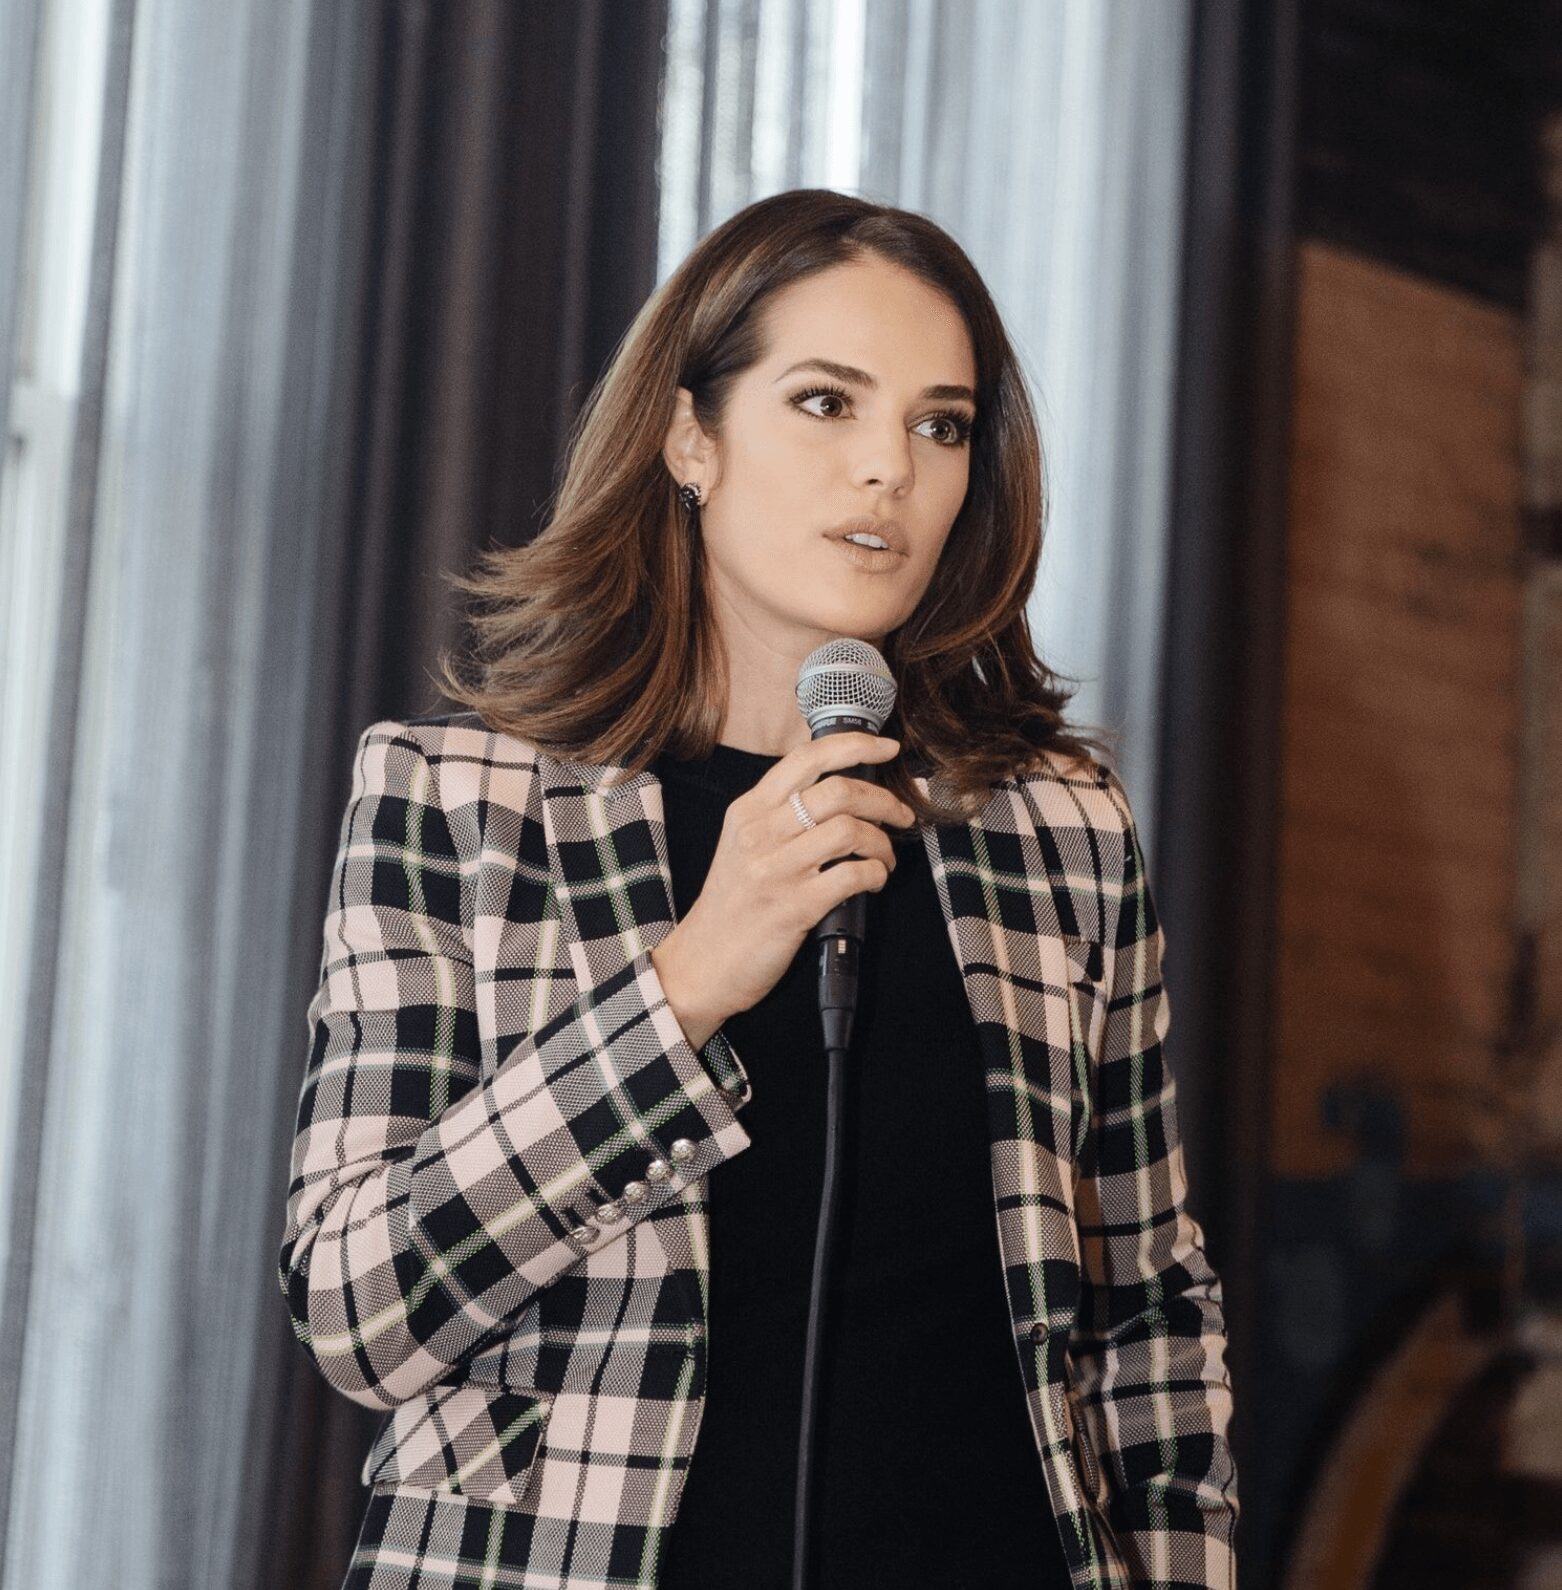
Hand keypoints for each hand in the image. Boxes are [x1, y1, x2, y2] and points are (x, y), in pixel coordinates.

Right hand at [652, 732, 914, 1048]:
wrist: (702, 963)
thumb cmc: (731, 904)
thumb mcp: (742, 844)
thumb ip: (780, 813)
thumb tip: (840, 787)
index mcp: (748, 810)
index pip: (807, 758)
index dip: (856, 745)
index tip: (887, 749)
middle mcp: (759, 833)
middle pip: (839, 791)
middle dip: (884, 800)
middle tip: (900, 815)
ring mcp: (775, 870)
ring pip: (851, 831)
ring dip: (883, 843)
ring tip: (885, 858)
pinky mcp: (793, 908)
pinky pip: (852, 876)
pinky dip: (876, 875)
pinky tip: (874, 881)